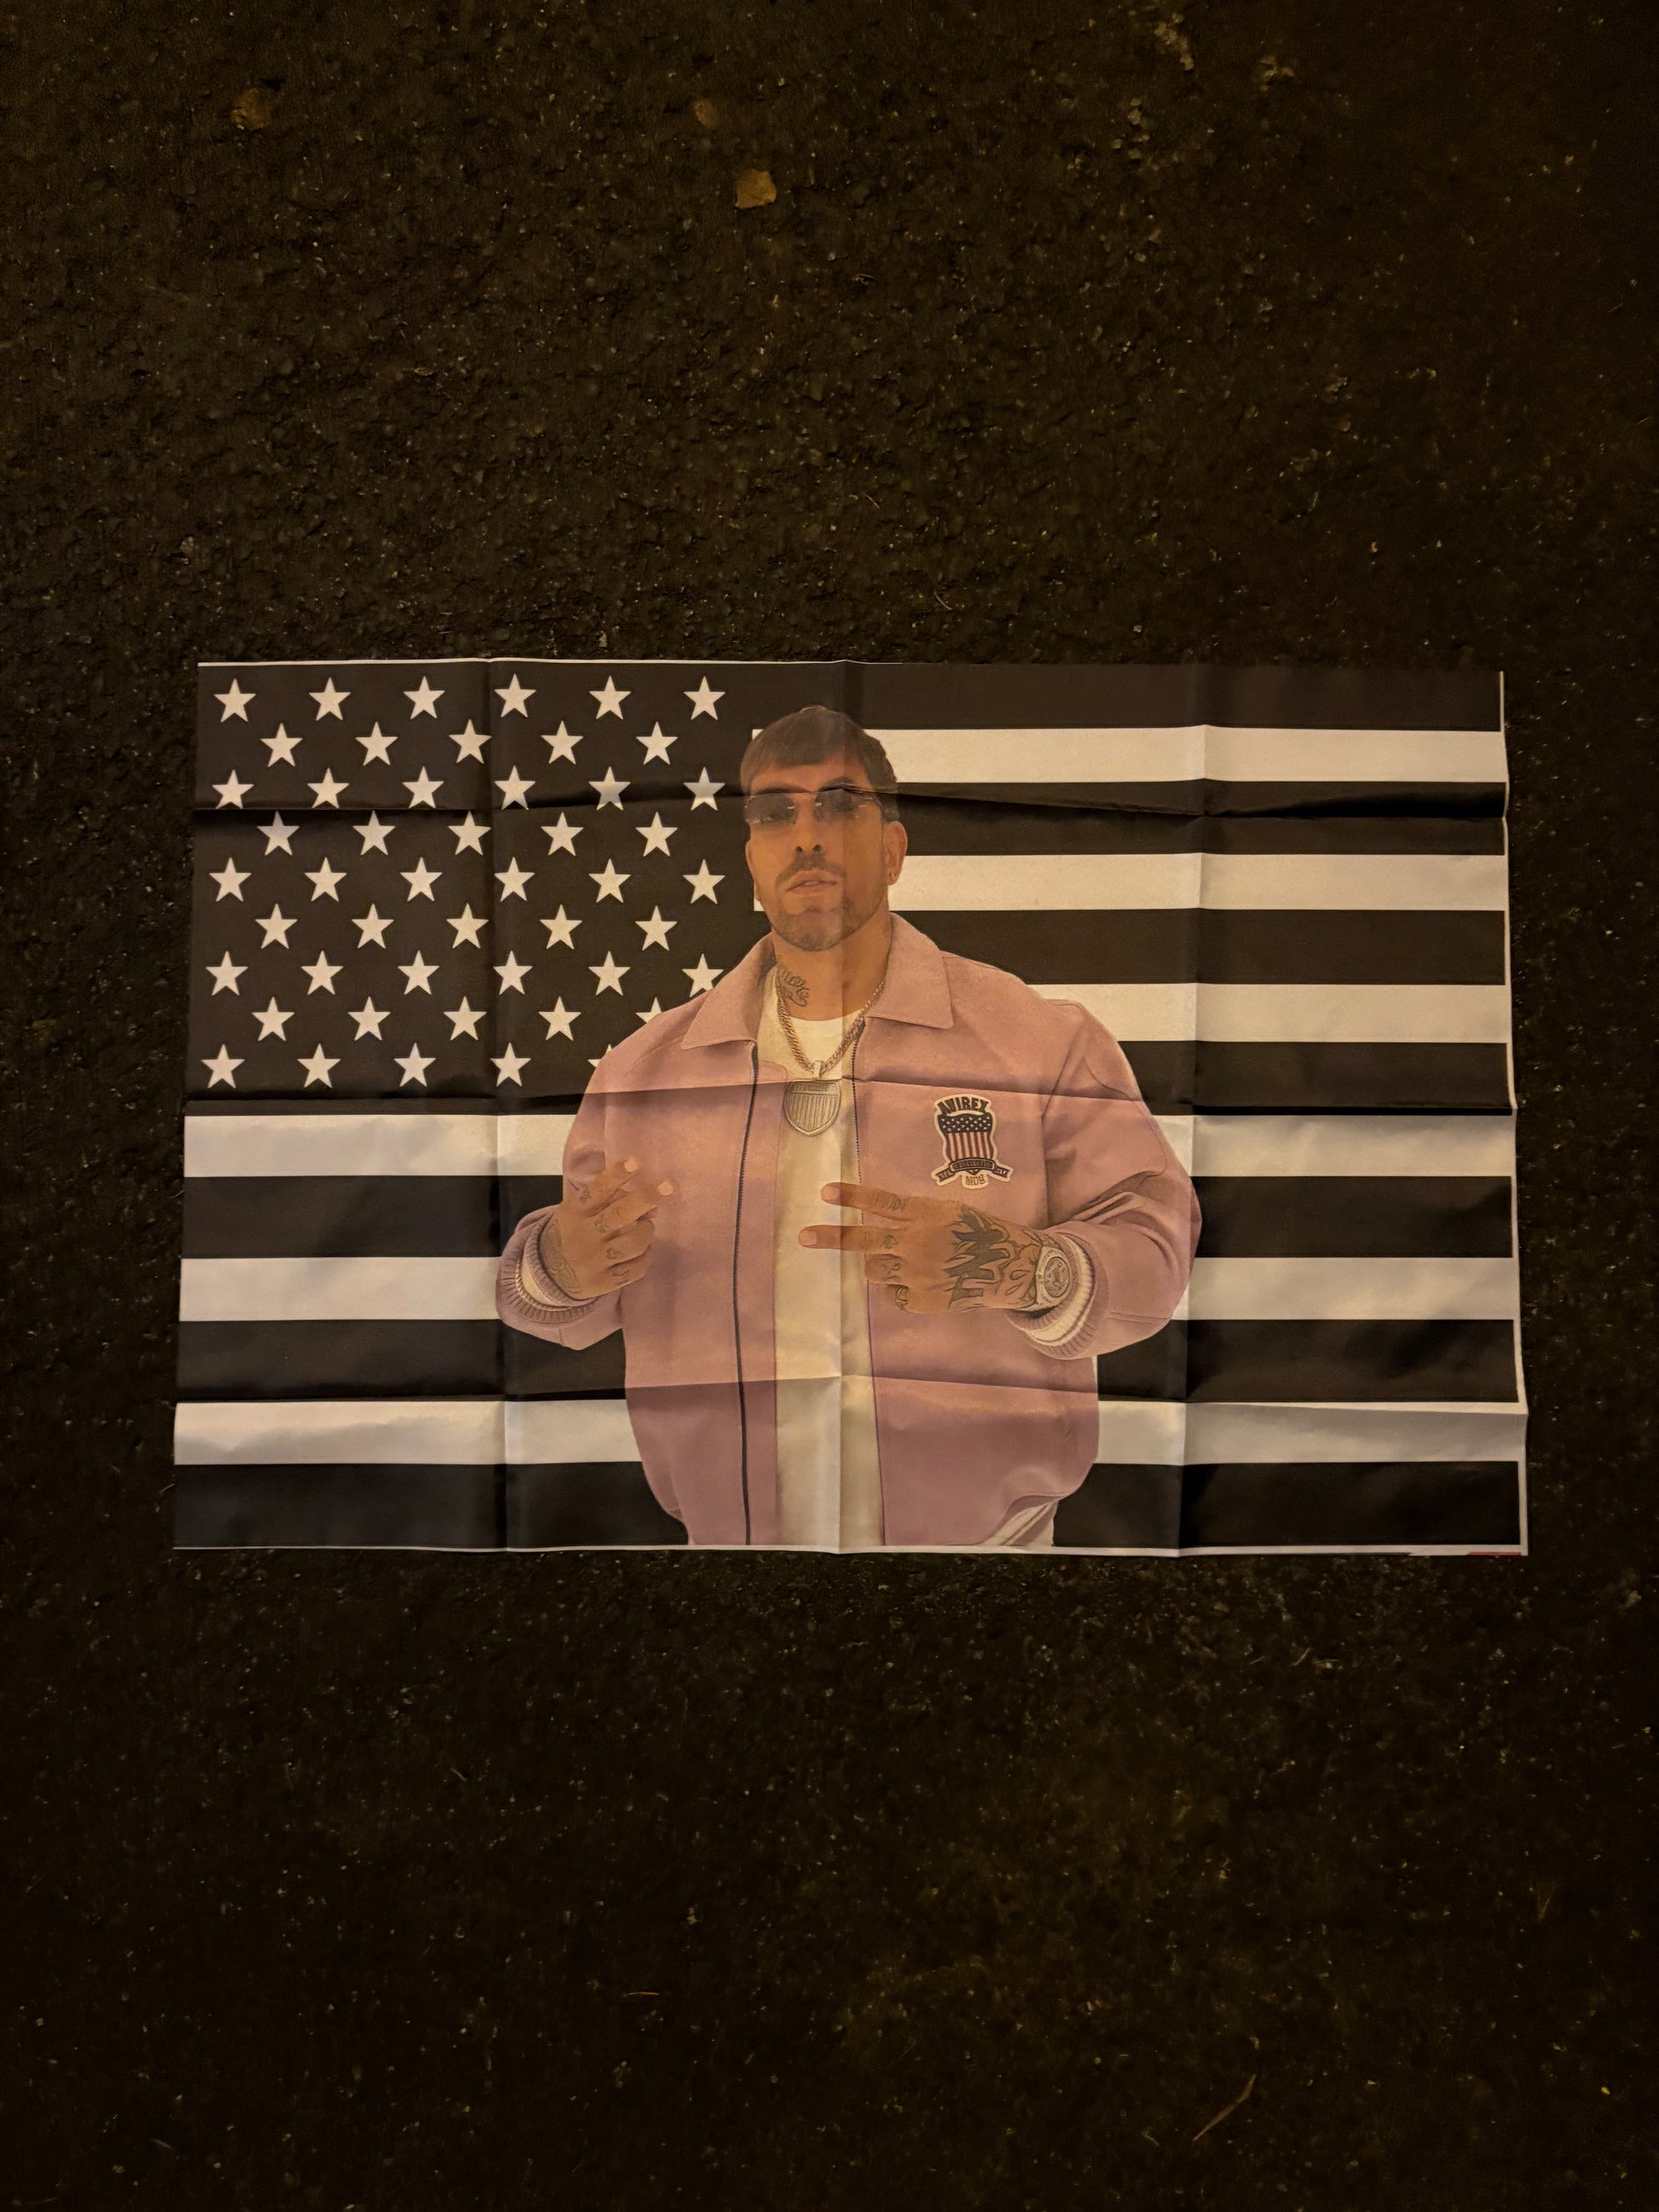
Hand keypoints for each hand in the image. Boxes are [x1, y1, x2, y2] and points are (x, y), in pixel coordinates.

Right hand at [538, 1155, 674, 1299]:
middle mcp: (583, 1236)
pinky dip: (646, 1256)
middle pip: (619, 1215)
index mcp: (574, 1213)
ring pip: (634, 1243)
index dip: (617, 1175)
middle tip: (670, 1186)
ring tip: (646, 1227)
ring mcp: (594, 1262)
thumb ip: (608, 1202)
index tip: (636, 1161)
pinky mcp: (604, 1283)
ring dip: (647, 1231)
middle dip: (647, 1198)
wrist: (547, 1276)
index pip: (596, 1191)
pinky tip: (643, 1250)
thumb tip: (651, 1205)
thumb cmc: (569, 1234)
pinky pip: (637, 1268)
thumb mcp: (577, 1212)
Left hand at [800, 1182, 1041, 1313]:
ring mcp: (918, 1273)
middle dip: (831, 1237)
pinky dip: (900, 1288)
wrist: (1009, 1268)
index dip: (852, 1197)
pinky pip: (892, 1294)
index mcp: (926, 1215)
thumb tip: (878, 1228)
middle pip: (865, 1239)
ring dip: (881, 1265)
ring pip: (874, 1269)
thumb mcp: (950, 1213)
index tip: (825, 1192)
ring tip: (908, 1262)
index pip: (882, 1203)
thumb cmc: (978, 1234)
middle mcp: (918, 1242)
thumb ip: (915, 1217)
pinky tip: (923, 1282)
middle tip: (804, 1236)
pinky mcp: (921, 1300)